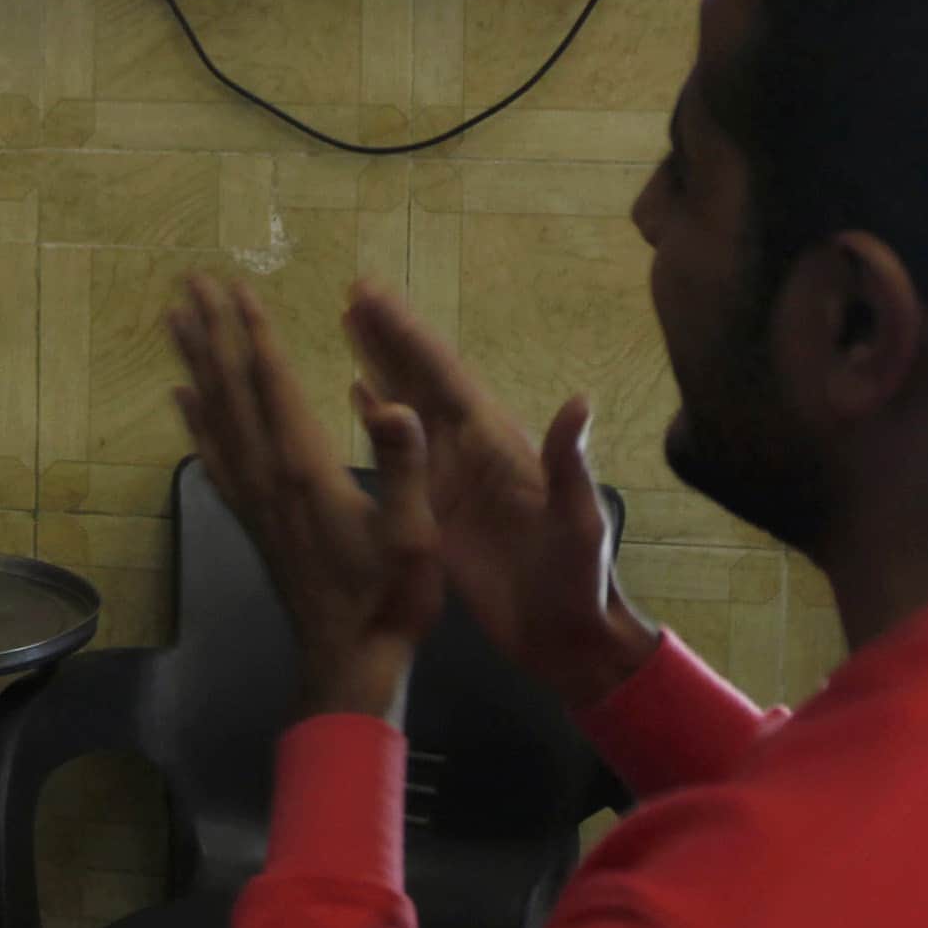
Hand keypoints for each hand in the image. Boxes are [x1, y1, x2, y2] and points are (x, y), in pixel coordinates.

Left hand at [167, 275, 443, 718]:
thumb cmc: (389, 599)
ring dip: (195, 364)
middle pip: (231, 389)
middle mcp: (267, 475)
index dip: (255, 334)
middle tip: (189, 281)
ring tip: (175, 320)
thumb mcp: (413, 533)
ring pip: (214, 416)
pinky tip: (181, 399)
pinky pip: (213, 457)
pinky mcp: (251, 518)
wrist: (348, 661)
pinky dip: (194, 422)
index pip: (273, 386)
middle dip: (213, 332)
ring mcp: (253, 498)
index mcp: (305, 469)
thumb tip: (393, 403)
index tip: (237, 287)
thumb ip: (402, 466)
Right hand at [342, 281, 656, 710]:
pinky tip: (356, 395)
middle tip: (353, 292)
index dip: (409, 336)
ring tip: (348, 325)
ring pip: (407, 408)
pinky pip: (399, 453)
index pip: (445, 377)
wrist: (567, 636)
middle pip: (421, 380)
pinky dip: (377, 418)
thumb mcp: (577, 523)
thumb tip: (579, 402)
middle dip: (389, 336)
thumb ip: (568, 466)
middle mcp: (470, 450)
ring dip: (380, 365)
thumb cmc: (578, 580)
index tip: (374, 294)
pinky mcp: (434, 510)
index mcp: (498, 444)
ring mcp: (450, 478)